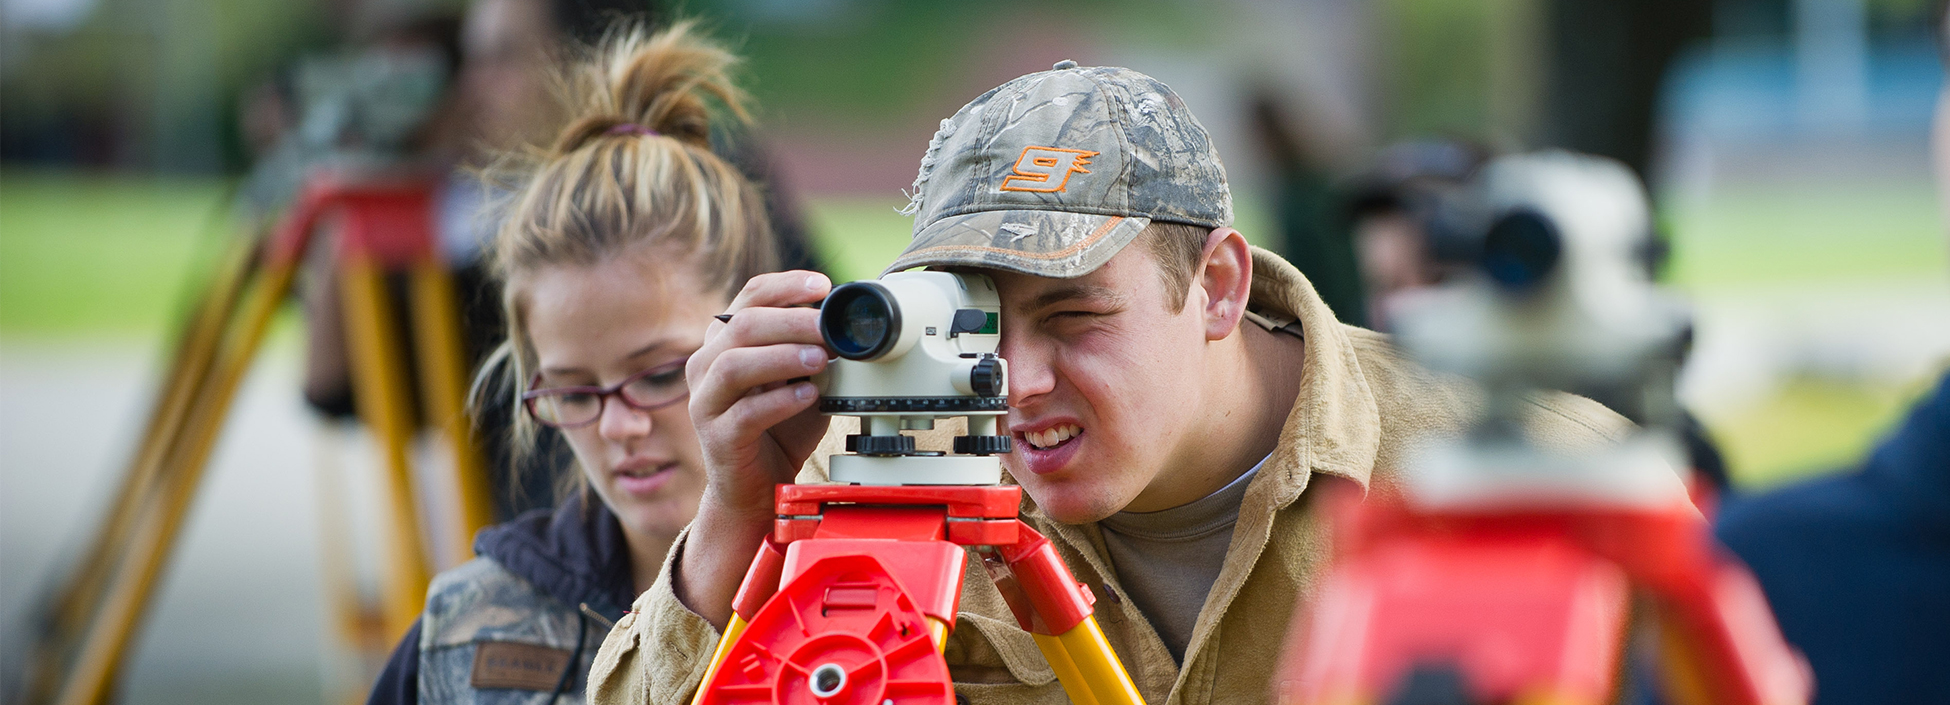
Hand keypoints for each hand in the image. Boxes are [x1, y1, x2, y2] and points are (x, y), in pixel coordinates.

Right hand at [677, 271, 831, 624]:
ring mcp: (705, 402)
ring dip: (781, 356)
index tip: (822, 285)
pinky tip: (808, 395)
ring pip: (733, 365)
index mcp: (725, 342)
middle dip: (790, 321)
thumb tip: (854, 327)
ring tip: (820, 358)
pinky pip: (744, 414)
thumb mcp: (803, 380)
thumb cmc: (779, 430)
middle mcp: (706, 366)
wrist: (758, 490)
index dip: (785, 286)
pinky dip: (779, 401)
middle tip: (828, 327)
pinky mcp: (715, 438)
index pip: (749, 297)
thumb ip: (817, 352)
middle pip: (741, 326)